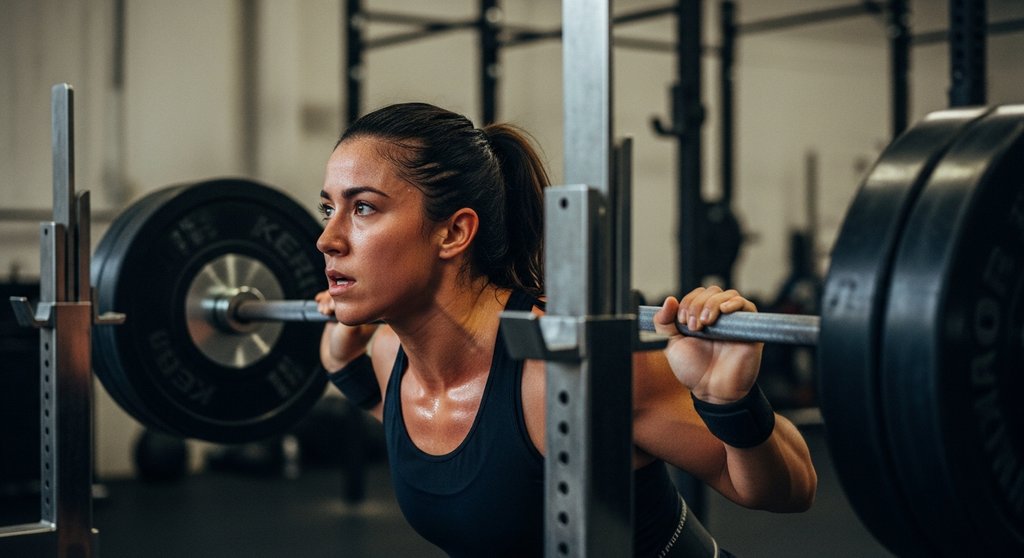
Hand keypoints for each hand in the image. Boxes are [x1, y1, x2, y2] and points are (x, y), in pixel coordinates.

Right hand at [316, 290, 378, 370]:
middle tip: (328, 310)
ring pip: (337, 293)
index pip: (359, 292)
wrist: (336, 358)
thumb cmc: (347, 346)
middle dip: (332, 298)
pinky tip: (320, 307)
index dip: (345, 295)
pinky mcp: (339, 310)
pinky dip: (323, 300)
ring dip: (326, 300)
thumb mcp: (352, 330)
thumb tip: (345, 296)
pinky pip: (330, 298)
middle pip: (346, 290)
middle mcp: (360, 308)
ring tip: (324, 312)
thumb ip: (350, 313)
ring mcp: (349, 308)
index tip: (335, 306)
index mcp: (370, 311)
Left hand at [652, 286, 762, 403]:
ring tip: (705, 323)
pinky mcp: (749, 329)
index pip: (696, 295)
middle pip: (711, 291)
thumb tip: (669, 299)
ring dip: (712, 304)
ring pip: (728, 295)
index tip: (683, 322)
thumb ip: (664, 323)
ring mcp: (734, 322)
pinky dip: (735, 303)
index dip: (687, 302)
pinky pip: (747, 306)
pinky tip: (724, 311)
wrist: (712, 390)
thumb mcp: (671, 344)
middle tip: (693, 327)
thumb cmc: (693, 370)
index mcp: (700, 318)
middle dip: (698, 304)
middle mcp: (718, 317)